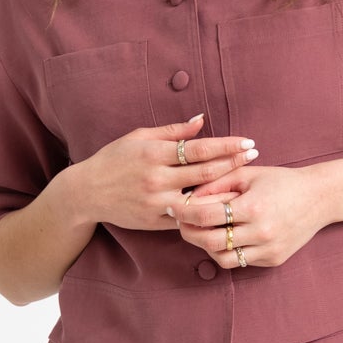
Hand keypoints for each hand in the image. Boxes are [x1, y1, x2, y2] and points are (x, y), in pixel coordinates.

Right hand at [72, 114, 257, 233]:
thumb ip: (172, 132)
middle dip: (233, 163)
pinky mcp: (155, 221)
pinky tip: (225, 208)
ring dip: (225, 192)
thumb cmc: (114, 160)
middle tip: (255, 156)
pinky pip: (186, 218)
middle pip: (204, 172)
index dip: (226, 145)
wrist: (87, 192)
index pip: (198, 148)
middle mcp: (157, 178)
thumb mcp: (138, 137)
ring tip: (247, 185)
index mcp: (154, 153)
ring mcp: (157, 202)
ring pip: (199, 199)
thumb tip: (202, 121)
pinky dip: (205, 213)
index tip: (247, 142)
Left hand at [175, 157, 340, 268]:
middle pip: (209, 241)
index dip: (183, 212)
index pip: (205, 215)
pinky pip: (239, 262)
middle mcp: (261, 232)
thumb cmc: (281, 181)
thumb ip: (216, 183)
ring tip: (201, 231)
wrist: (320, 198)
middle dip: (189, 232)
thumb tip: (188, 196)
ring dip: (205, 246)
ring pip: (222, 258)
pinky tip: (223, 237)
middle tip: (181, 222)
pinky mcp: (273, 260)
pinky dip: (226, 252)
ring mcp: (268, 249)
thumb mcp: (248, 174)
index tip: (172, 207)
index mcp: (253, 207)